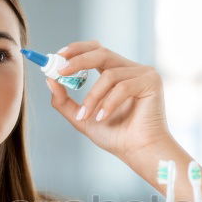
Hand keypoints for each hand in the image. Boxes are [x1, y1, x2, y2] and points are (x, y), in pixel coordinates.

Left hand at [45, 41, 171, 160]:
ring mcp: (143, 73)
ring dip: (92, 97)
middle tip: (61, 71)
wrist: (138, 152)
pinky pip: (123, 86)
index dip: (76, 50)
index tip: (58, 56)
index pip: (95, 50)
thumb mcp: (82, 117)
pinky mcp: (151, 82)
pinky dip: (109, 103)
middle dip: (78, 60)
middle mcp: (130, 69)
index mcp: (117, 72)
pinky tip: (103, 117)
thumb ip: (64, 100)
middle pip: (101, 52)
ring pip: (109, 75)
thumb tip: (49, 79)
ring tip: (86, 116)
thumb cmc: (116, 136)